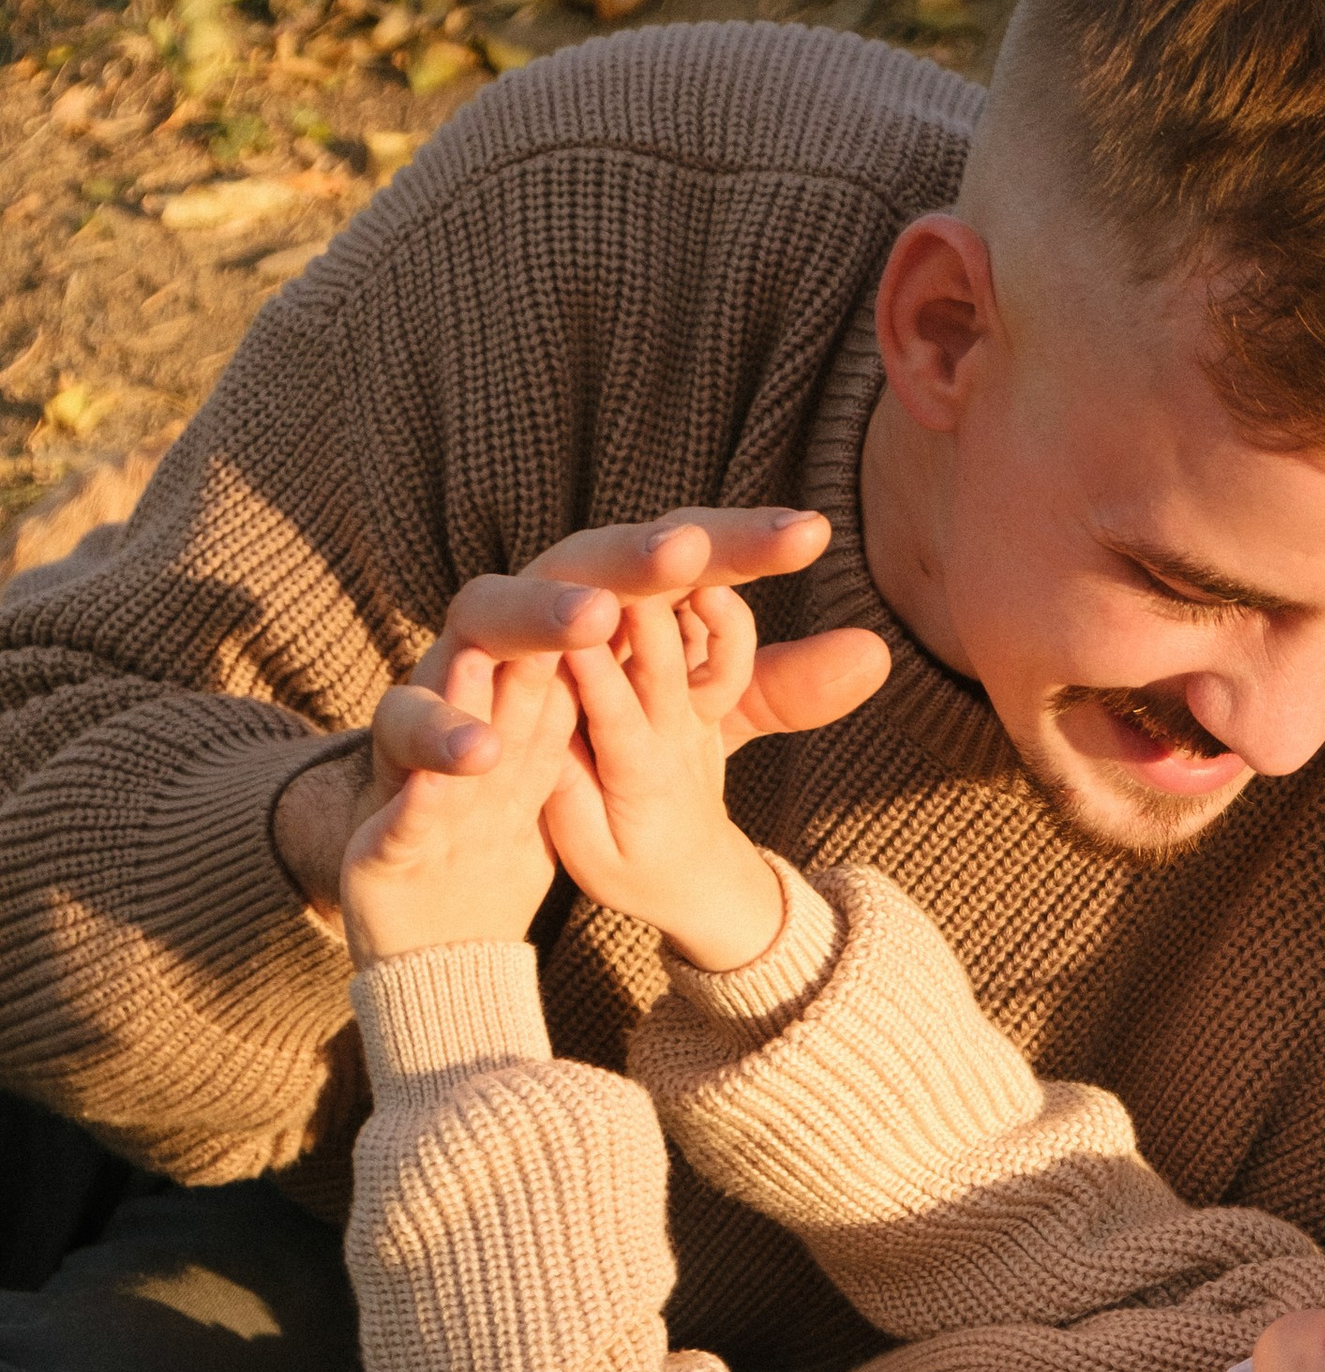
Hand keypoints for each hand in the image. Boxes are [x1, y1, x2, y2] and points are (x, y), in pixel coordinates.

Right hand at [276, 508, 890, 911]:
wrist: (455, 836)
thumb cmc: (571, 740)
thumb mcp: (685, 721)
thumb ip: (767, 686)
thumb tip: (875, 652)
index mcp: (599, 604)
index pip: (675, 558)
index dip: (738, 544)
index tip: (815, 535)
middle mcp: (527, 619)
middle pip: (578, 565)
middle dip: (633, 556)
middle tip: (689, 549)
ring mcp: (456, 669)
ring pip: (484, 624)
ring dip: (536, 616)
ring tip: (592, 621)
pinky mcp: (402, 742)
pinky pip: (410, 730)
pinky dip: (441, 734)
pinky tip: (484, 754)